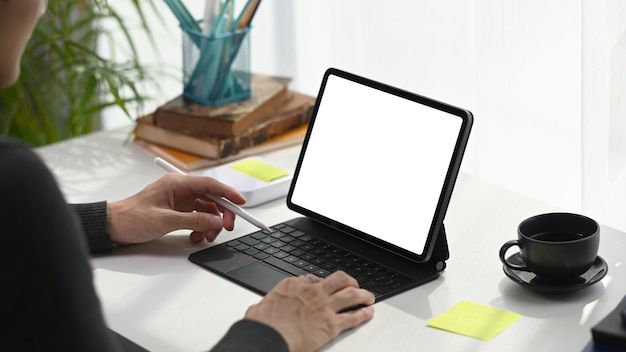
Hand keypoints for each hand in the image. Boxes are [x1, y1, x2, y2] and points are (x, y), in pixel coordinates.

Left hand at [107, 173, 246, 244]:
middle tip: (227, 227)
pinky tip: (195, 237)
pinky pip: (197, 219)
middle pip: (211, 198)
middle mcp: (180, 190)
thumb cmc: (131, 218)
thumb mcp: (164, 220)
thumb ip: (193, 220)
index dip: (228, 193)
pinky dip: (200, 229)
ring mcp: (179, 201)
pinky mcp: (177, 212)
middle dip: (222, 213)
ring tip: (207, 237)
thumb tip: (215, 220)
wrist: (112, 226)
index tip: (241, 203)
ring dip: (210, 224)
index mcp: (177, 184)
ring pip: (206, 210)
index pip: (210, 185)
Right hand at [244, 271, 375, 351]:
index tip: (323, 287)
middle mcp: (312, 292)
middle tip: (353, 285)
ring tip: (369, 296)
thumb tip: (259, 309)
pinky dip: (363, 314)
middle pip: (338, 279)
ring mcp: (324, 307)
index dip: (321, 283)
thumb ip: (265, 305)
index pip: (313, 279)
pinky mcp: (332, 325)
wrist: (268, 339)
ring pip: (351, 294)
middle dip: (349, 281)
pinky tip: (368, 313)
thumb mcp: (258, 308)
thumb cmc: (262, 327)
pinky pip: (353, 317)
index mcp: (293, 285)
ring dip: (363, 294)